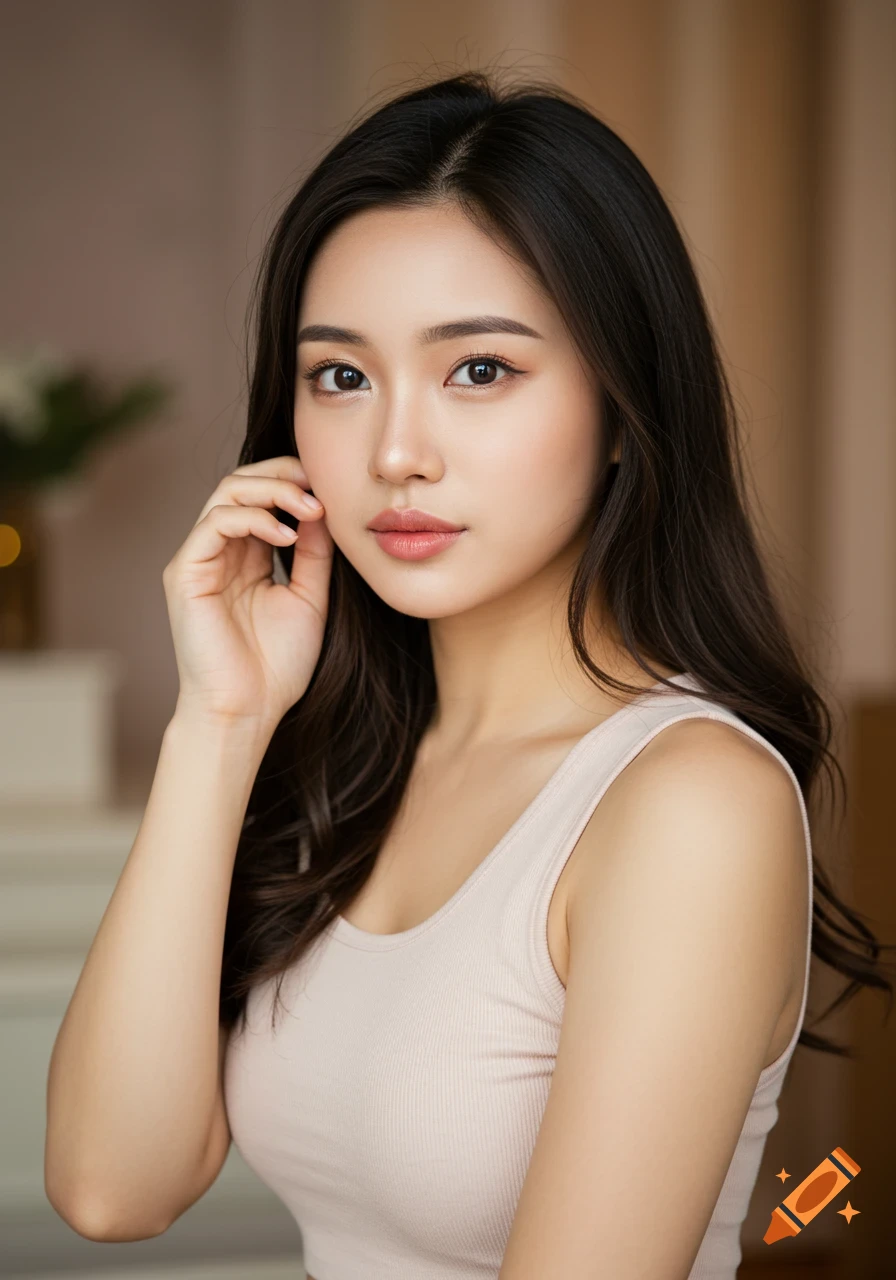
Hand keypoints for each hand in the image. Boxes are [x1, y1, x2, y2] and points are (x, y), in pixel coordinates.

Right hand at [162, 455, 333, 731]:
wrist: (247, 711)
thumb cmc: (277, 666)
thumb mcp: (309, 598)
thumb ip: (314, 553)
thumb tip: (323, 506)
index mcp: (245, 556)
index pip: (261, 496)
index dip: (293, 482)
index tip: (330, 491)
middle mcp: (218, 551)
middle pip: (241, 483)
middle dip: (283, 475)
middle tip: (319, 487)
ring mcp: (198, 559)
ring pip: (226, 493)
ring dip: (272, 491)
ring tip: (309, 508)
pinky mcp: (184, 572)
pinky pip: (215, 523)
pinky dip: (254, 518)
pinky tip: (286, 535)